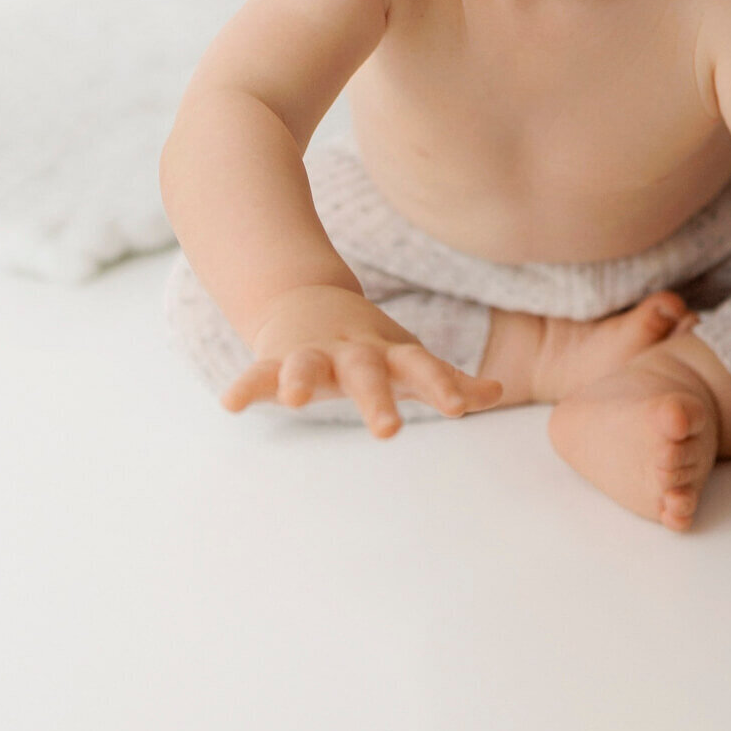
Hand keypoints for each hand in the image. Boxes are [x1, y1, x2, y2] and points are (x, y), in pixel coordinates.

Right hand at [219, 283, 503, 436]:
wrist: (305, 297)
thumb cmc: (368, 343)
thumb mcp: (407, 357)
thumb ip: (448, 379)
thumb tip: (499, 393)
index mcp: (388, 354)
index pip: (422, 368)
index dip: (442, 385)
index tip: (460, 409)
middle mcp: (352, 352)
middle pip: (367, 374)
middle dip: (377, 401)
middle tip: (388, 432)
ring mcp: (313, 353)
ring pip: (307, 365)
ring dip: (302, 379)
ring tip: (295, 399)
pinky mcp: (276, 360)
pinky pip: (258, 373)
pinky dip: (247, 386)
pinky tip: (232, 403)